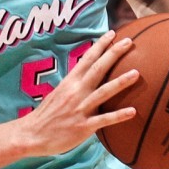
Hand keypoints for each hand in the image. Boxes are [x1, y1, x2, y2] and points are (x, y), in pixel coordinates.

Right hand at [20, 31, 140, 155]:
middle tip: (129, 41)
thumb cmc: (46, 115)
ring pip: (103, 92)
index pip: (87, 59)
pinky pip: (104, 120)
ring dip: (120, 82)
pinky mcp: (83, 126)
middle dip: (113, 54)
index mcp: (69, 82)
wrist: (31, 134)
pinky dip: (118, 115)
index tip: (112, 33)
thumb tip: (86, 77)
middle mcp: (76, 92)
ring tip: (136, 73)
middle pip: (98, 69)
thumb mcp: (58, 94)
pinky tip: (133, 111)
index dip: (100, 45)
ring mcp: (80, 109)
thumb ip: (73, 86)